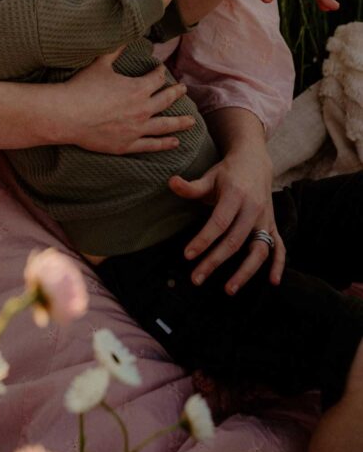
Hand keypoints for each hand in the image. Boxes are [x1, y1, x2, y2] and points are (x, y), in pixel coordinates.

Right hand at [58, 49, 195, 154]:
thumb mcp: (100, 64)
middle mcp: (143, 109)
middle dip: (176, 93)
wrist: (68, 115)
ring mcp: (136, 129)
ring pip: (165, 125)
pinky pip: (151, 145)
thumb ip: (115, 50)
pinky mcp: (127, 144)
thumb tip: (125, 35)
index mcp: (138, 88)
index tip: (161, 70)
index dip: (159, 72)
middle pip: (166, 100)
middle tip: (183, 90)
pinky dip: (165, 144)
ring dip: (180, 122)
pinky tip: (175, 142)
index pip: (157, 78)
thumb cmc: (82, 87)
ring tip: (192, 121)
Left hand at [168, 143, 285, 294]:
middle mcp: (254, 209)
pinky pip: (280, 247)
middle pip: (235, 241)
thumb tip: (171, 183)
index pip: (219, 223)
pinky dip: (278, 265)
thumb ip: (191, 186)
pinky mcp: (273, 225)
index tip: (188, 256)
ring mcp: (266, 219)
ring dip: (246, 272)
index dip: (203, 240)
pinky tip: (272, 282)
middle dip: (215, 262)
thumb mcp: (209, 176)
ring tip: (228, 289)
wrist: (254, 161)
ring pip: (260, 250)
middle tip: (196, 279)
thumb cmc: (227, 172)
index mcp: (236, 195)